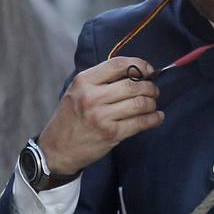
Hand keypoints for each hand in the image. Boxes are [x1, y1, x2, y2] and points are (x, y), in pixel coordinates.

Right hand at [38, 56, 164, 175]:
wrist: (57, 149)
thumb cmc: (70, 117)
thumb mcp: (77, 90)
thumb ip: (100, 79)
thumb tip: (134, 72)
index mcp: (84, 81)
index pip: (118, 64)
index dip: (139, 64)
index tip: (148, 69)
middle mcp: (92, 96)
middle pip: (133, 84)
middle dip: (150, 86)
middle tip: (153, 90)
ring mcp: (102, 116)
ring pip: (140, 103)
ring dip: (152, 102)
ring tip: (152, 104)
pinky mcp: (111, 134)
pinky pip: (140, 123)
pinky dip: (153, 119)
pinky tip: (157, 117)